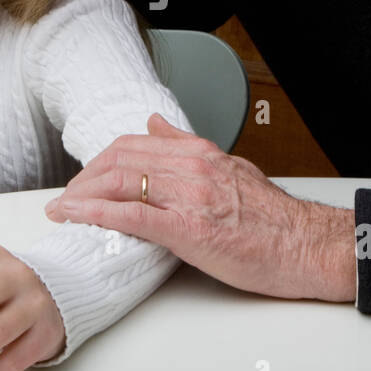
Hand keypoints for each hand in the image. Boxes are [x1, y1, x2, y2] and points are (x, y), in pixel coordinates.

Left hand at [45, 113, 356, 301]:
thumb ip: (189, 145)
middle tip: (67, 198)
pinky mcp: (189, 229)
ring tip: (62, 210)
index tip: (83, 179)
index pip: (133, 145)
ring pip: (120, 182)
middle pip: (118, 160)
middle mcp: (192, 167)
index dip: (99, 161)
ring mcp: (189, 196)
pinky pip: (131, 215)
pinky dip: (96, 213)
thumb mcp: (231, 167)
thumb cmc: (274, 220)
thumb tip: (156, 123)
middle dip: (84, 178)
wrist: (308, 247)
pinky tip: (75, 217)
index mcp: (200, 153)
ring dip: (81, 196)